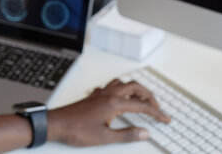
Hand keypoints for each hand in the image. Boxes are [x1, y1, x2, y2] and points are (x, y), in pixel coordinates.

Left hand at [46, 78, 170, 145]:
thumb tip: (144, 133)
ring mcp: (99, 94)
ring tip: (141, 99)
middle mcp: (107, 95)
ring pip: (121, 84)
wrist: (56, 124)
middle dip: (148, 95)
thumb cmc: (77, 130)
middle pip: (134, 87)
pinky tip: (118, 97)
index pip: (141, 105)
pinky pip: (109, 87)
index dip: (156, 112)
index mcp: (114, 103)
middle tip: (157, 107)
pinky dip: (119, 89)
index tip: (165, 118)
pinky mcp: (92, 97)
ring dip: (134, 89)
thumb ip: (127, 135)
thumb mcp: (105, 137)